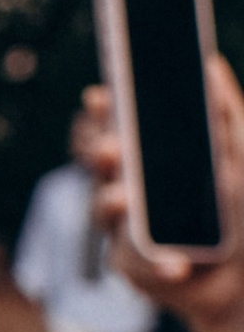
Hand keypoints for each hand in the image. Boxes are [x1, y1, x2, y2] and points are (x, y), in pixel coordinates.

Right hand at [86, 60, 243, 331]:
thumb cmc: (241, 215)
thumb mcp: (241, 160)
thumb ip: (226, 116)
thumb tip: (212, 65)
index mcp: (154, 159)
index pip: (121, 127)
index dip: (106, 112)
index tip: (102, 96)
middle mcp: (134, 188)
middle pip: (102, 165)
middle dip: (101, 154)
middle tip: (111, 148)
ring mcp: (128, 228)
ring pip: (105, 210)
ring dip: (112, 203)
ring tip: (125, 200)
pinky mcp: (133, 265)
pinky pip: (133, 260)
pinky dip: (155, 263)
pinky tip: (178, 266)